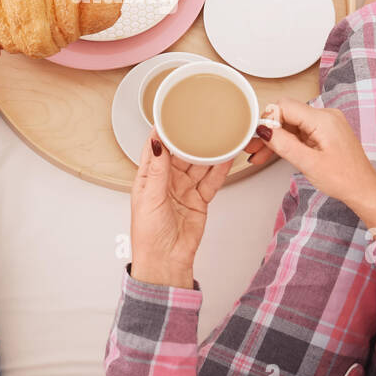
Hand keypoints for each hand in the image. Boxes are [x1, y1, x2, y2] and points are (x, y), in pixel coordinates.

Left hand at [128, 132, 232, 288]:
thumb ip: (157, 169)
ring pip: (198, 164)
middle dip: (190, 138)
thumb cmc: (149, 235)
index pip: (155, 147)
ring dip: (207, 151)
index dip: (163, 131)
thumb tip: (156, 143)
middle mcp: (166, 180)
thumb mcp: (149, 198)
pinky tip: (226, 156)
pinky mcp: (199, 200)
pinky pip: (211, 180)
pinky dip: (219, 168)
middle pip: (180, 153)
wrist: (166, 261)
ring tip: (218, 134)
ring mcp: (184, 189)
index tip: (172, 114)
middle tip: (201, 121)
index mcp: (148, 177)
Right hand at [243, 98, 375, 232]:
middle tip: (252, 147)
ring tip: (258, 155)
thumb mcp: (309, 163)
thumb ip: (284, 144)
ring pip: (291, 125)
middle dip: (268, 131)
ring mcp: (325, 124)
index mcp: (323, 119)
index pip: (285, 106)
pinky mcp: (325, 133)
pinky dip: (286, 142)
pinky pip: (300, 132)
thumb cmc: (344, 179)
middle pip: (287, 115)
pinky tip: (273, 153)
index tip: (256, 136)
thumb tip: (264, 130)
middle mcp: (325, 116)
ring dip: (275, 138)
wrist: (364, 190)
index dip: (268, 119)